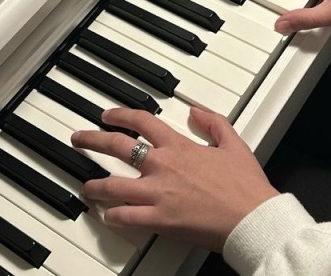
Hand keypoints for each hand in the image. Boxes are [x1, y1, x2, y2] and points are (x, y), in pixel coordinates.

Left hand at [70, 107, 278, 251]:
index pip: (141, 121)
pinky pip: (125, 217)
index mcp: (179, 146)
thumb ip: (214, 122)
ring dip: (94, 185)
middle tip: (79, 139)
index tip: (107, 115)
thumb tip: (196, 111)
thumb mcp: (233, 143)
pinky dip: (112, 216)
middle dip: (91, 140)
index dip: (119, 114)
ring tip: (86, 186)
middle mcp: (163, 166)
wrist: (252, 218)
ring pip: (112, 185)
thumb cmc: (245, 185)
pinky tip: (107, 215)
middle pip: (116, 147)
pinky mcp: (160, 220)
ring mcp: (158, 193)